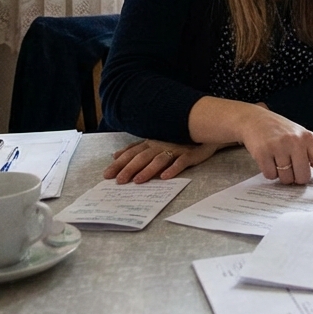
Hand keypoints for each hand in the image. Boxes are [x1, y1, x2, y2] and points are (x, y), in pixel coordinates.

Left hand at [104, 139, 221, 183]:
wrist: (205, 132)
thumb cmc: (177, 140)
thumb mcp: (154, 143)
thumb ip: (136, 149)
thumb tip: (115, 155)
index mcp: (151, 142)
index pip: (131, 153)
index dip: (119, 163)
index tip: (107, 174)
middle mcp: (160, 145)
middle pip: (142, 157)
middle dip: (129, 168)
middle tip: (118, 181)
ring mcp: (175, 149)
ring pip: (159, 160)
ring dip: (148, 170)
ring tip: (138, 181)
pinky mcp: (189, 154)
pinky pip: (180, 162)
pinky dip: (172, 169)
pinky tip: (165, 177)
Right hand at [238, 108, 312, 196]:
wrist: (255, 119)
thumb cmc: (283, 132)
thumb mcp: (303, 140)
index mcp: (309, 139)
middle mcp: (296, 141)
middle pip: (303, 177)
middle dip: (296, 177)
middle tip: (290, 164)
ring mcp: (279, 146)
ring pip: (286, 179)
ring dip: (282, 175)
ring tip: (277, 159)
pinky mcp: (263, 151)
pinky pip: (270, 176)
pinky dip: (269, 172)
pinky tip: (268, 159)